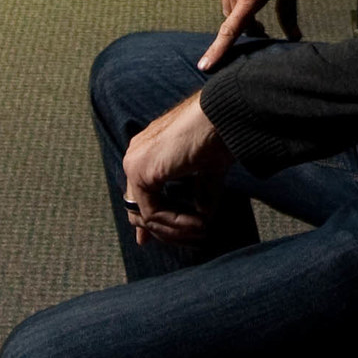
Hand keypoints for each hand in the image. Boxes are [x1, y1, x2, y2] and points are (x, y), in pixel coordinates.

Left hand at [122, 92, 230, 247]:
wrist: (222, 118)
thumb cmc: (218, 137)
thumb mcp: (206, 174)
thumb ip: (196, 198)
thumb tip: (201, 224)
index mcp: (147, 153)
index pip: (140, 196)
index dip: (152, 223)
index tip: (169, 239)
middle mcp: (136, 157)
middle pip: (139, 210)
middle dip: (165, 231)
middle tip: (193, 240)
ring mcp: (134, 164)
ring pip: (146, 216)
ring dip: (176, 230)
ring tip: (202, 232)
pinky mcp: (140, 172)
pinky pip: (154, 213)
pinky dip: (177, 224)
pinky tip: (200, 224)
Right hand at [200, 0, 302, 70]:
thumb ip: (288, 13)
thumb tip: (294, 36)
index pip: (230, 30)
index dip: (217, 51)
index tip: (205, 67)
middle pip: (233, 20)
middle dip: (246, 29)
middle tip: (263, 30)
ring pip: (227, 6)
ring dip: (239, 12)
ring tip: (257, 6)